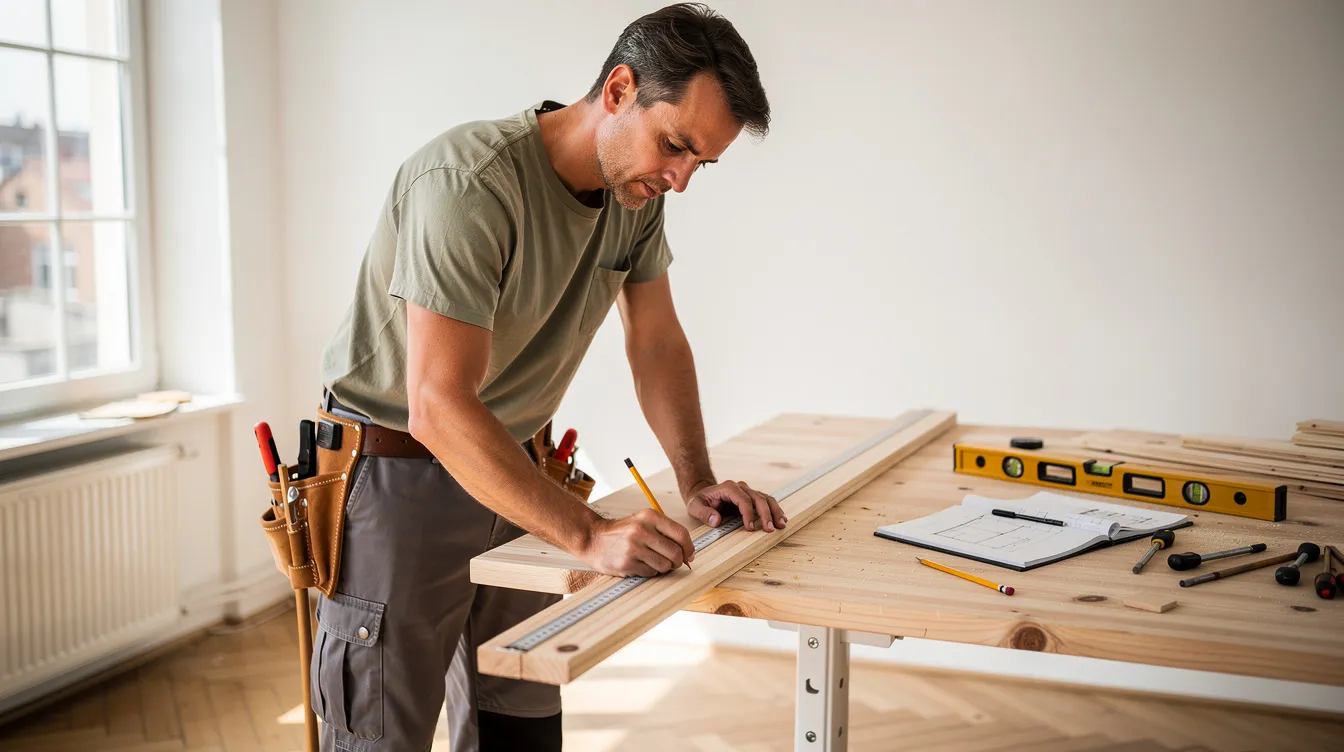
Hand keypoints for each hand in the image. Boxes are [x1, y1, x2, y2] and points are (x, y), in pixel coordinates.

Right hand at [579, 509, 694, 576]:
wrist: (593, 538)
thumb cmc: (623, 532)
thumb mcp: (644, 522)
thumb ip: (666, 532)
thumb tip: (689, 553)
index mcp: (649, 516)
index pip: (681, 534)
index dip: (689, 548)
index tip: (689, 555)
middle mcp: (641, 530)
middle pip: (675, 553)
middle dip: (677, 561)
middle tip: (672, 562)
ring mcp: (633, 547)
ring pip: (664, 565)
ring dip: (663, 567)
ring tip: (652, 561)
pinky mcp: (626, 563)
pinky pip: (651, 573)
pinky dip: (650, 571)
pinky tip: (640, 564)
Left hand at [686, 480, 785, 532]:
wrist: (703, 494)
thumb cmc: (699, 500)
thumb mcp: (694, 506)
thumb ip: (704, 513)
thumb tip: (716, 520)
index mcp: (728, 487)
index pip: (743, 499)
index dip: (748, 513)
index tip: (750, 528)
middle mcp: (741, 487)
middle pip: (758, 498)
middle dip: (766, 514)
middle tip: (770, 529)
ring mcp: (749, 492)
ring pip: (766, 499)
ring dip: (775, 512)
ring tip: (781, 525)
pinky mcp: (753, 498)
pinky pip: (767, 502)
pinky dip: (775, 510)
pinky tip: (782, 520)